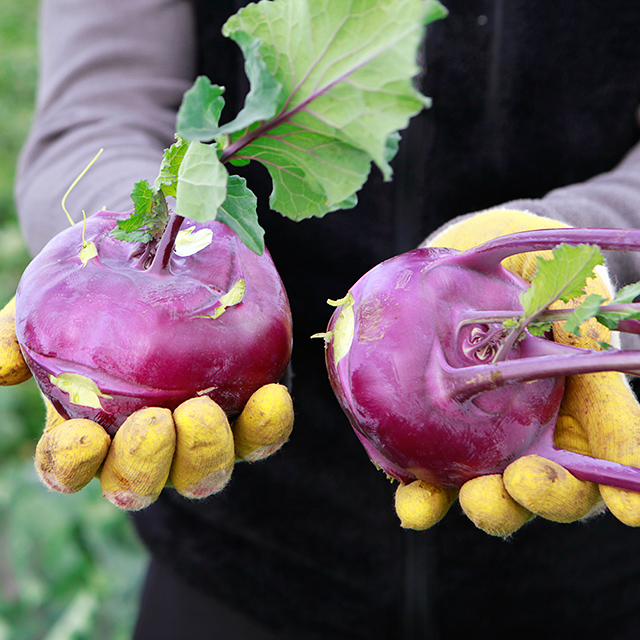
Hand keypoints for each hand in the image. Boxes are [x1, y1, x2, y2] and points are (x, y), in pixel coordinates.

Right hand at [0, 296, 293, 510]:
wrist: (164, 264)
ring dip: (204, 454)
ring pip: (202, 474)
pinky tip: (272, 395)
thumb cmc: (102, 290)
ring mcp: (199, 436)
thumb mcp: (55, 301)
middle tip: (153, 424)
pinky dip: (267, 427)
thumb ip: (21, 331)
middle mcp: (145, 446)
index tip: (75, 436)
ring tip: (202, 413)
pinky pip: (260, 436)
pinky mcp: (245, 415)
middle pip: (140, 486)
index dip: (70, 464)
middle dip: (144, 466)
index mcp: (91, 431)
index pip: (71, 468)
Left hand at [394, 209, 639, 535]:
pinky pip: (431, 479)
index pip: (609, 447)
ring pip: (496, 493)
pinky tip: (412, 502)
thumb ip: (574, 303)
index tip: (628, 507)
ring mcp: (486, 441)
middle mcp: (536, 432)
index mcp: (578, 400)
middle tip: (526, 482)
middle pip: (554, 486)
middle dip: (546, 496)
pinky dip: (423, 498)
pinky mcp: (435, 440)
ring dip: (488, 506)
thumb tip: (592, 317)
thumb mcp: (558, 276)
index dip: (624, 487)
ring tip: (474, 498)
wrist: (463, 269)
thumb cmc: (524, 273)